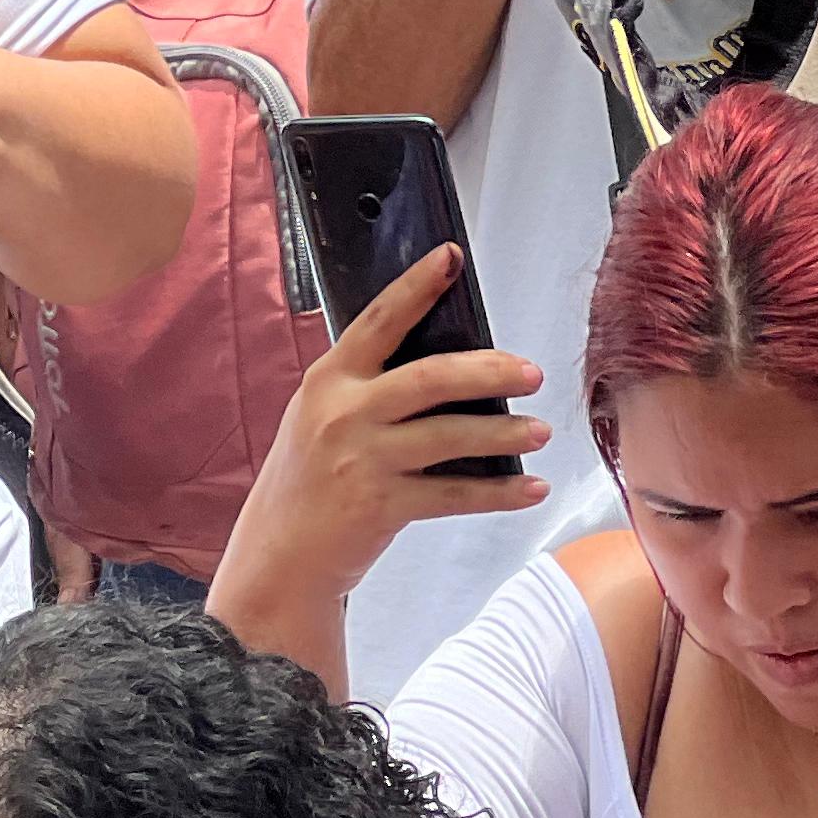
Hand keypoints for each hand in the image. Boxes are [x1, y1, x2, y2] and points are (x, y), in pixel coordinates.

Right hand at [208, 243, 549, 621]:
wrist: (278, 558)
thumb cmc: (307, 483)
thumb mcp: (319, 420)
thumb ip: (368, 391)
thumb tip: (451, 365)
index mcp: (328, 381)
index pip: (379, 321)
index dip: (416, 287)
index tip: (450, 258)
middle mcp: (342, 414)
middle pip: (429, 378)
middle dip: (488, 371)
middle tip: (531, 372)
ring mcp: (360, 460)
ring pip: (449, 436)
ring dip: (503, 432)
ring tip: (539, 430)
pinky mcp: (380, 506)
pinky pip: (454, 495)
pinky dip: (499, 493)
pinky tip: (531, 488)